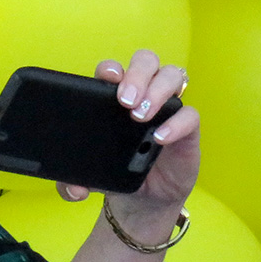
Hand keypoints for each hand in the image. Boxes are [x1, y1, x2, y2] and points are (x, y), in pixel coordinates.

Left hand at [57, 49, 199, 219]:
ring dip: (157, 90)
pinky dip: (176, 122)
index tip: (107, 78)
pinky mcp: (187, 128)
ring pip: (171, 76)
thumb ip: (70, 183)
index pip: (114, 69)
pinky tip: (159, 137)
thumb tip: (73, 190)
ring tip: (140, 116)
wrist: (142, 200)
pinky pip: (190, 114)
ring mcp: (167, 108)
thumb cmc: (113, 174)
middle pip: (146, 61)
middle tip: (125, 100)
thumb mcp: (88, 176)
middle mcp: (143, 93)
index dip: (111, 69)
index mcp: (114, 95)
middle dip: (136, 74)